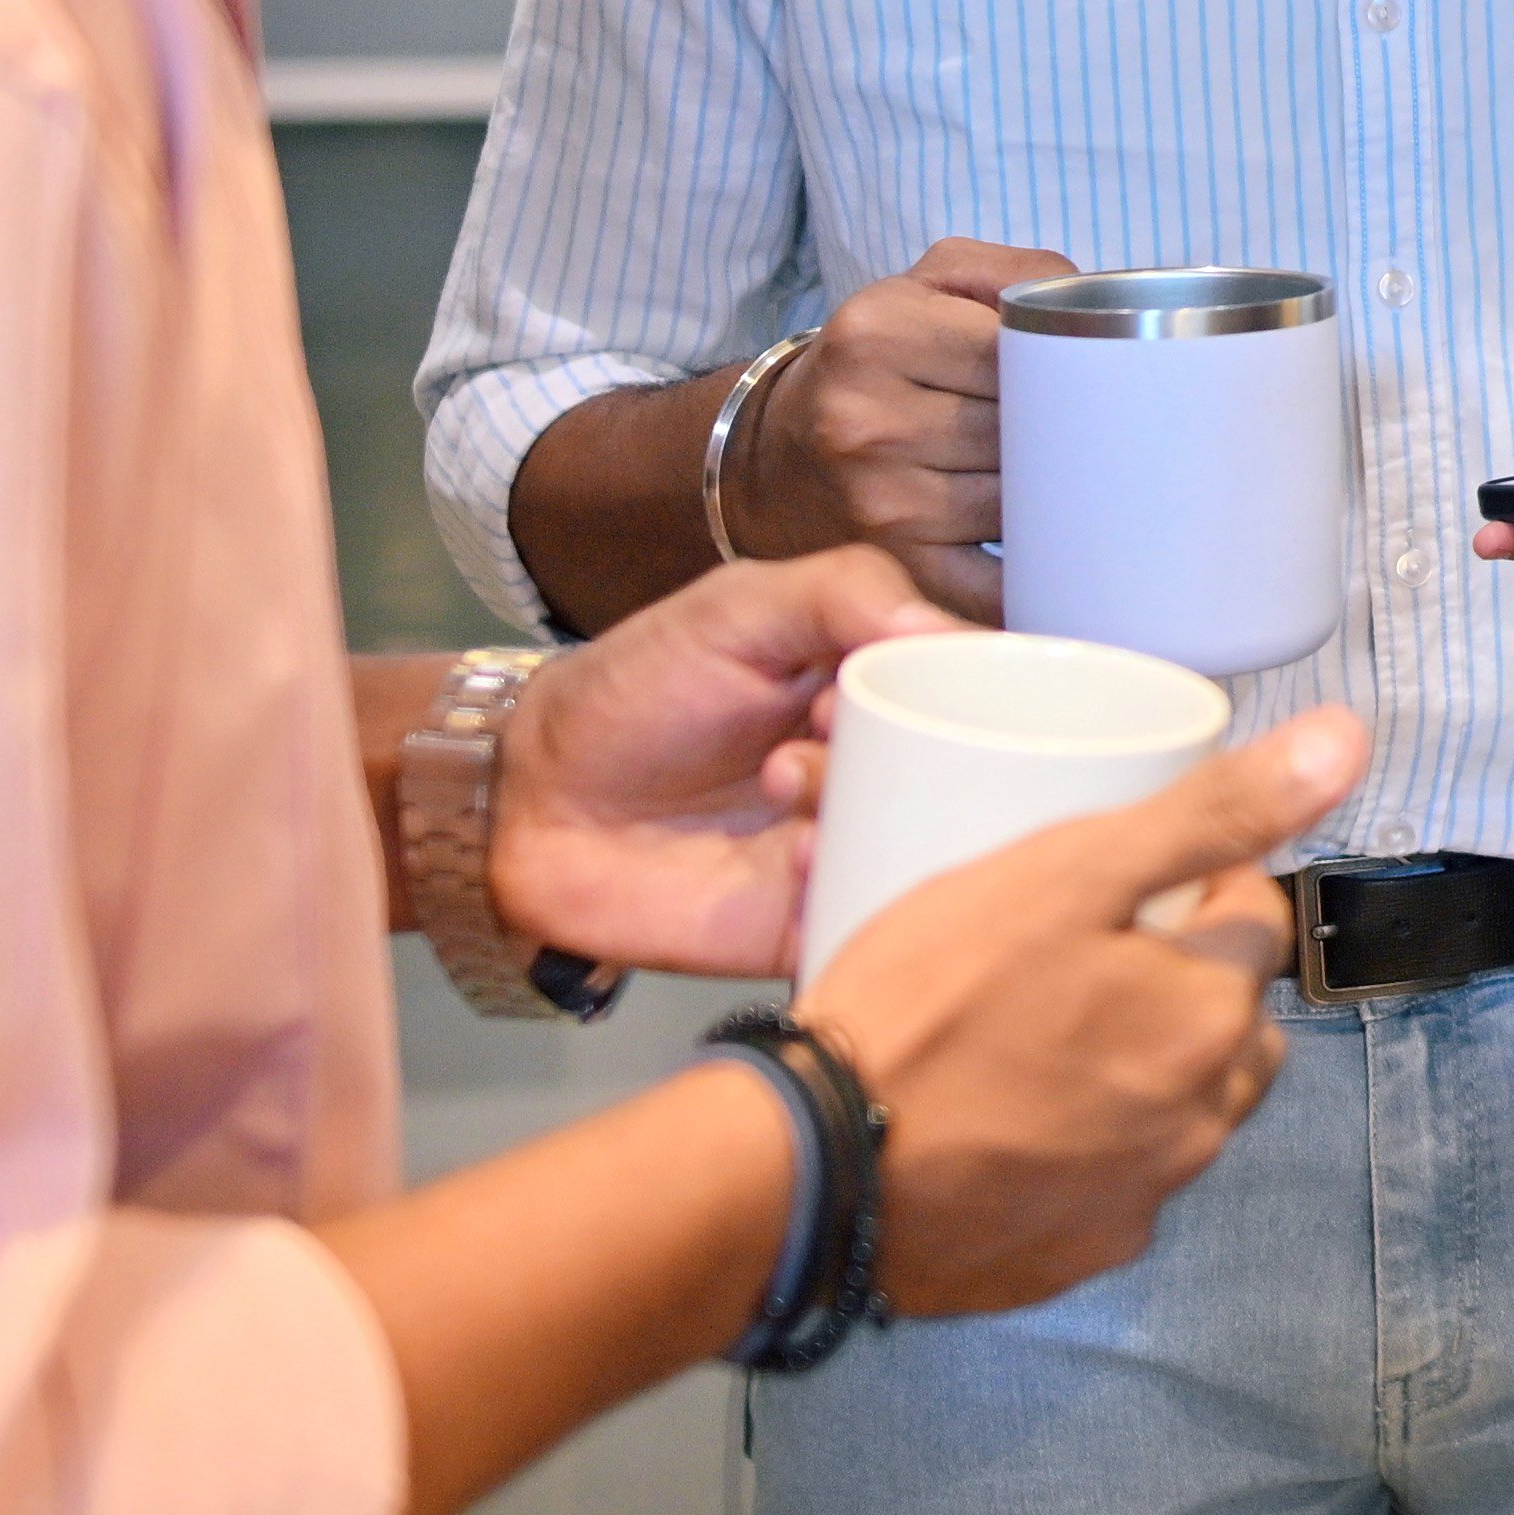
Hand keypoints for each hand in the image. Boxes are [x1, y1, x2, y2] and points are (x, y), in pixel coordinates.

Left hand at [465, 547, 964, 976]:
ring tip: (788, 784)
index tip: (901, 670)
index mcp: (880, 689)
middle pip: (972, 775)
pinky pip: (875, 919)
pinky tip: (791, 855)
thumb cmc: (632, 693)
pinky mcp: (816, 922)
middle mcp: (883, 771)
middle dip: (920, 751)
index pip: (981, 691)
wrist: (531, 800)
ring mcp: (852, 848)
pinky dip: (849, 884)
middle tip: (828, 728)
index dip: (964, 684)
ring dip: (872, 813)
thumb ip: (844, 592)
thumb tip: (944, 628)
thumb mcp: (737, 608)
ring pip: (930, 847)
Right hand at [749, 235, 1068, 611]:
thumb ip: (1013, 274)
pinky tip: (1054, 552)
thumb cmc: (874, 363)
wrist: (772, 456)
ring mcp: (880, 501)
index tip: (1086, 378)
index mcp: (877, 333)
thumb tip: (1099, 315)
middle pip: (1024, 432)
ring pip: (1021, 501)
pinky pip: (996, 583)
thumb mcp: (926, 288)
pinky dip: (1036, 572)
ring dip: (1053, 496)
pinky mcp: (899, 567)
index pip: (1020, 352)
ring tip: (1059, 478)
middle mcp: (867, 418)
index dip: (1065, 368)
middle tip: (1083, 431)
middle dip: (1065, 434)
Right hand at [800, 709, 1364, 1319]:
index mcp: (1211, 1017)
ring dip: (1143, 1067)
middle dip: (1182, 982)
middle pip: (1229, 1021)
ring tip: (1041, 1034)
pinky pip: (1115, 1180)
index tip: (1119, 882)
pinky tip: (1010, 1117)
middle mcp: (1203, 1118)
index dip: (1194, 885)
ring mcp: (1143, 1196)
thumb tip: (1347, 741)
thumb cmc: (927, 1004)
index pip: (1255, 920)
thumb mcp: (1065, 874)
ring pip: (1181, 1105)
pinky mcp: (1079, 1255)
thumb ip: (1210, 811)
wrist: (814, 1170)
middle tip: (1076, 955)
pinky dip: (1086, 1145)